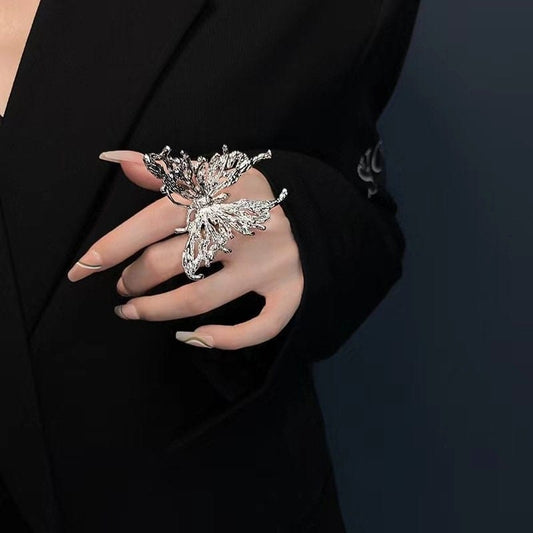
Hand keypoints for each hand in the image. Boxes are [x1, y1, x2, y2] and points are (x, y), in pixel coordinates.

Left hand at [67, 150, 303, 349]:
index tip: (81, 269)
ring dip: (157, 310)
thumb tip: (117, 160)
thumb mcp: (214, 173)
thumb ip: (166, 169)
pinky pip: (261, 326)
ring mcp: (268, 263)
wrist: (312, 211)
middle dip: (134, 278)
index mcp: (220, 194)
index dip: (113, 245)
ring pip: (201, 298)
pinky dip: (225, 339)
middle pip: (172, 261)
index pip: (155, 219)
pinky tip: (195, 338)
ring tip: (132, 310)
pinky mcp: (290, 288)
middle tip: (123, 285)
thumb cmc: (251, 194)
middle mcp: (244, 228)